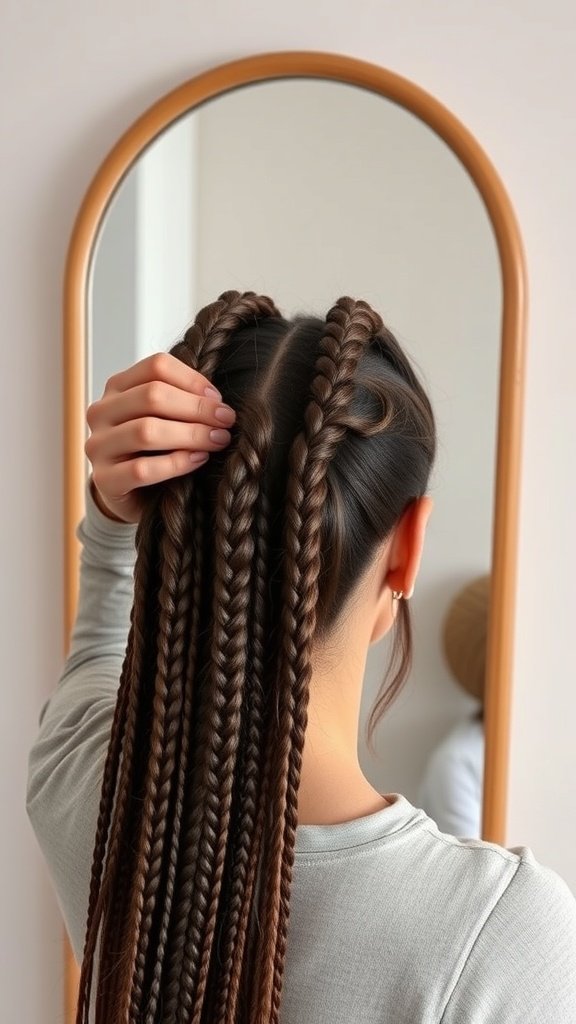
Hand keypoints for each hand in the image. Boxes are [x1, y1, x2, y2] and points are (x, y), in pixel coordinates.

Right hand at [85, 352, 235, 522]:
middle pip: (152, 396)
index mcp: (117, 387)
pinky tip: (198, 459)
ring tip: (218, 440)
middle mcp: (101, 412)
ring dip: (191, 434)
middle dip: (197, 408)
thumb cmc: (154, 451)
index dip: (193, 380)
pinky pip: (142, 469)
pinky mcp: (104, 479)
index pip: (156, 367)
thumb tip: (217, 400)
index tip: (218, 400)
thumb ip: (183, 401)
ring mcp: (98, 446)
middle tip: (226, 421)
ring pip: (146, 431)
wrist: (132, 495)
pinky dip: (176, 463)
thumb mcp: (166, 418)